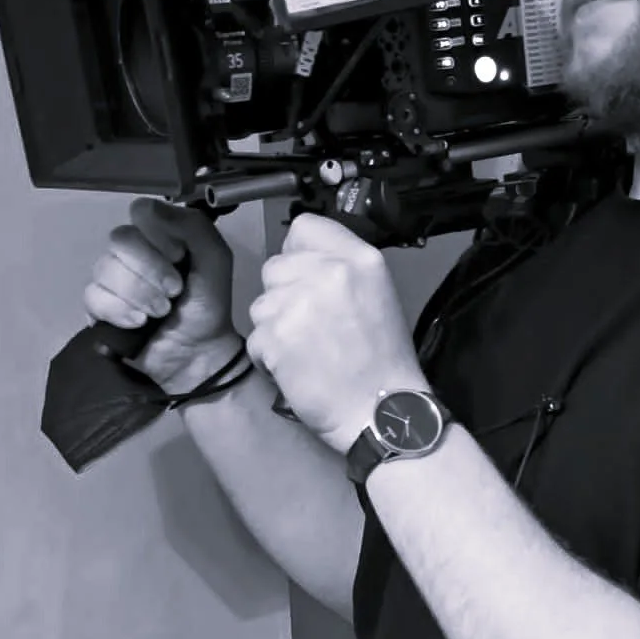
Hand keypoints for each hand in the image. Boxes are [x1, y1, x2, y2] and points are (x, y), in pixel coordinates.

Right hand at [84, 198, 238, 391]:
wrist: (198, 351)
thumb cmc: (207, 303)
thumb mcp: (215, 259)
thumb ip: (192, 227)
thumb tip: (148, 208)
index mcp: (158, 233)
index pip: (140, 211)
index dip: (157, 234)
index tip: (180, 256)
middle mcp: (130, 250)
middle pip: (119, 239)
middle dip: (151, 269)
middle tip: (174, 291)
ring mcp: (111, 277)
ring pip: (105, 268)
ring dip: (139, 293)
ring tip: (161, 312)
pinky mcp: (98, 306)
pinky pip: (93, 297)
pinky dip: (119, 311)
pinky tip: (139, 323)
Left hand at [246, 213, 427, 454]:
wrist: (382, 411)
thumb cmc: (383, 360)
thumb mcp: (376, 294)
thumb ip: (340, 268)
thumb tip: (300, 257)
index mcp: (360, 258)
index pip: (304, 227)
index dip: (298, 253)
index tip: (306, 278)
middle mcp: (329, 272)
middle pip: (275, 266)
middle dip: (284, 295)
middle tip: (310, 325)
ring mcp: (299, 302)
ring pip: (261, 303)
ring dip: (275, 328)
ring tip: (306, 351)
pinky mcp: (277, 335)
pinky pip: (256, 338)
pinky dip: (270, 358)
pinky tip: (297, 370)